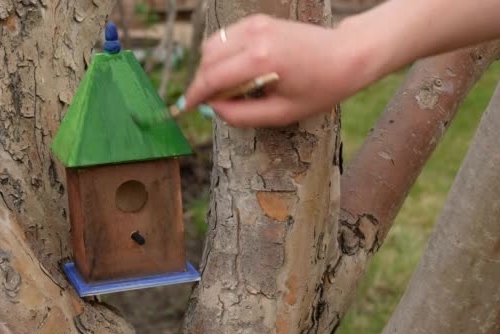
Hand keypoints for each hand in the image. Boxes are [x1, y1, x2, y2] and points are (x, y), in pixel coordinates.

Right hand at [184, 14, 375, 127]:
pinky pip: (226, 37)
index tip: (185, 108)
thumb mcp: (282, 114)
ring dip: (211, 67)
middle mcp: (254, 36)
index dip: (194, 95)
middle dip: (202, 82)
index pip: (211, 77)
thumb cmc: (320, 88)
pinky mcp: (259, 21)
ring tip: (228, 88)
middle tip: (211, 102)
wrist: (347, 55)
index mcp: (260, 60)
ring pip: (212, 45)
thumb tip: (214, 108)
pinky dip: (223, 54)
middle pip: (207, 60)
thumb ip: (241, 115)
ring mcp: (256, 24)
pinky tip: (238, 70)